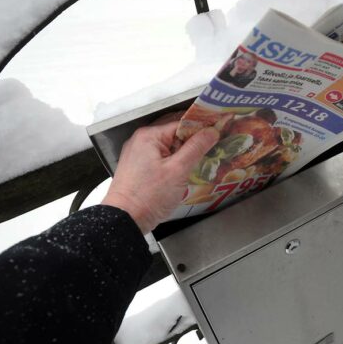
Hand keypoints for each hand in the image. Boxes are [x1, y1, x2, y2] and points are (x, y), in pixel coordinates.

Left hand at [101, 118, 218, 233]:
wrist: (125, 220)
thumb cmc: (149, 195)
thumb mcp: (178, 170)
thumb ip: (196, 148)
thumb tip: (211, 131)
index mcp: (149, 136)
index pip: (181, 124)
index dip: (200, 129)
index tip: (218, 133)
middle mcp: (141, 141)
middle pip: (174, 135)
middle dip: (193, 142)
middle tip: (213, 147)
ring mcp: (138, 155)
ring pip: (167, 148)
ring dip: (183, 154)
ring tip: (202, 161)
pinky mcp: (138, 168)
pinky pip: (160, 158)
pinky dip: (173, 163)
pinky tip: (184, 172)